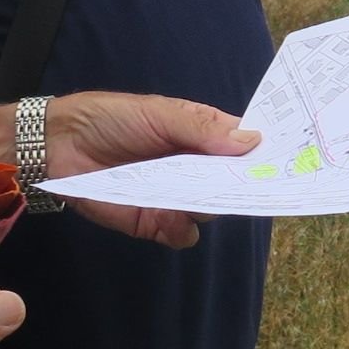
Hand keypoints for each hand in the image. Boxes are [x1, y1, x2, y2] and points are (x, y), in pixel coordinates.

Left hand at [0, 93, 258, 248]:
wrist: (59, 145)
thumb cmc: (111, 118)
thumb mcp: (160, 114)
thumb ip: (203, 129)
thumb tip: (253, 142)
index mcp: (203, 136)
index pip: (244, 147)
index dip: (265, 154)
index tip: (289, 159)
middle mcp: (196, 170)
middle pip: (235, 184)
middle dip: (246, 185)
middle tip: (258, 186)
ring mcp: (176, 197)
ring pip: (212, 211)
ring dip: (211, 206)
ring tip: (201, 197)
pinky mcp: (154, 222)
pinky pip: (183, 234)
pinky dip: (182, 229)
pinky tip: (173, 217)